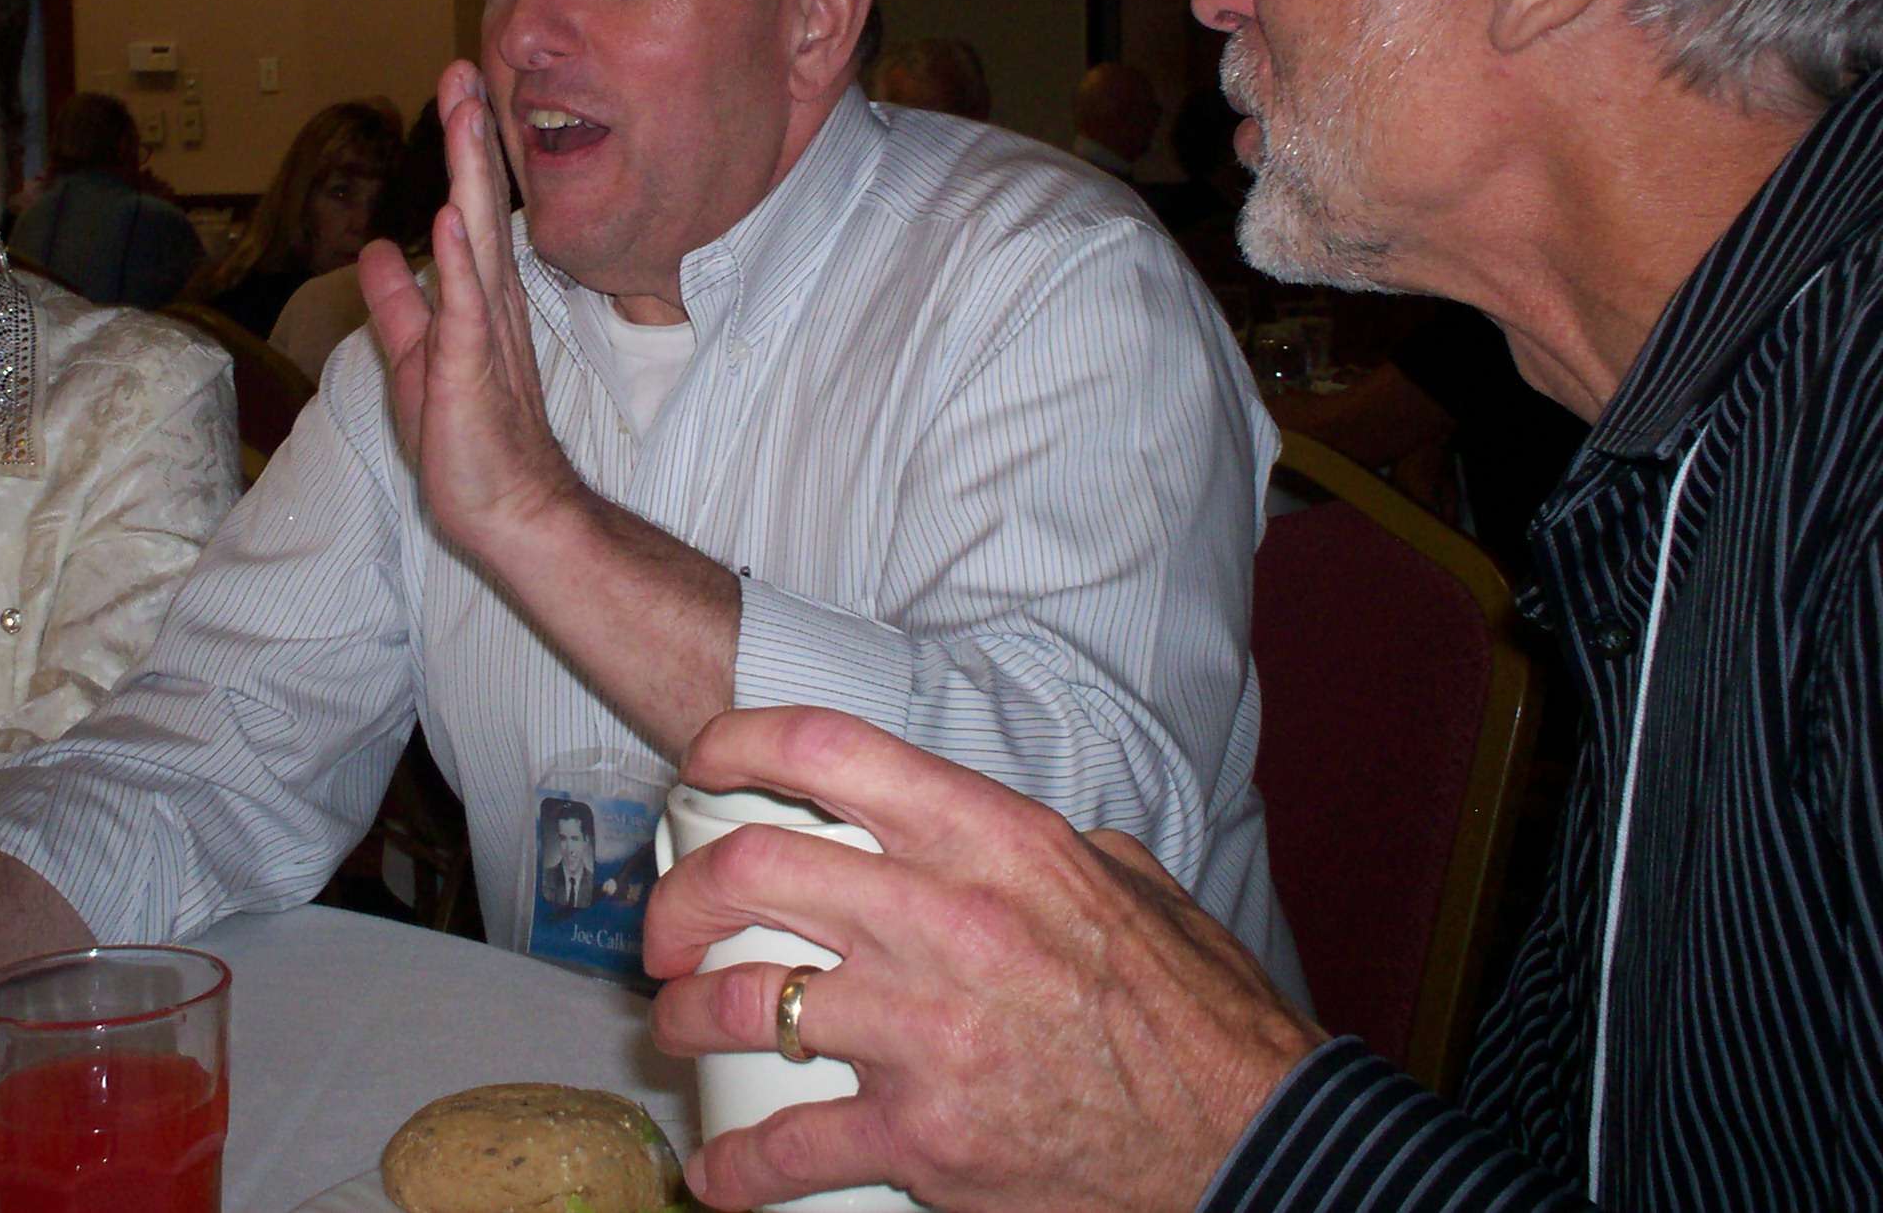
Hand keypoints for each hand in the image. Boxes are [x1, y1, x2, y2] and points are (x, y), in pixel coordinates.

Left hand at [360, 61, 583, 557]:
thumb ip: (396, 305)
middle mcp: (489, 303)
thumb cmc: (468, 442)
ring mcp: (485, 333)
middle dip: (470, 139)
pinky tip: (450, 220)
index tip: (458, 88)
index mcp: (477, 300)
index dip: (464, 150)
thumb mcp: (414, 358)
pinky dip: (458, 262)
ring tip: (464, 116)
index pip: (469, 211)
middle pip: (479, 207)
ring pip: (478, 239)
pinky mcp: (473, 370)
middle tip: (464, 71)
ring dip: (468, 176)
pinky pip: (464, 308)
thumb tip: (374, 251)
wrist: (507, 509)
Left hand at [646, 708, 1324, 1212]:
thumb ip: (1030, 840)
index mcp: (989, 837)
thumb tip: (964, 825)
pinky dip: (737, 1169)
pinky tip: (718, 1174)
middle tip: (665, 928)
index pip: (826, 749)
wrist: (1247, 1137)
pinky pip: (789, 1146)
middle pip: (750, 870)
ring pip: (745, 1001)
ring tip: (676, 1028)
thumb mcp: (1124, 874)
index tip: (701, 764)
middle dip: (679, 898)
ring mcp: (925, 1029)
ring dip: (686, 1018)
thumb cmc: (1192, 1009)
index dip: (738, 743)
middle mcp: (942, 917)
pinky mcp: (923, 1137)